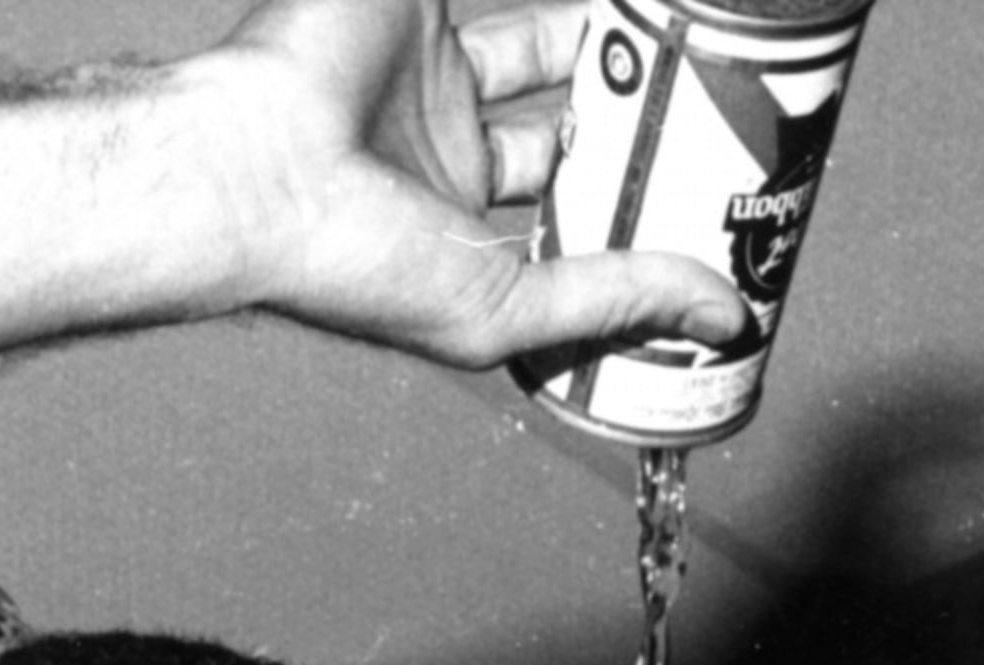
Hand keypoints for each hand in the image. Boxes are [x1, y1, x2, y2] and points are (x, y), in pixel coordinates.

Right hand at [178, 0, 748, 367]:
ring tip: (690, 31)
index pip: (570, 216)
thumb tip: (727, 315)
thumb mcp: (505, 306)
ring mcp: (434, 66)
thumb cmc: (344, 260)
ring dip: (616, 36)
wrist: (257, 166)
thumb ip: (614, 300)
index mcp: (460, 229)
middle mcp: (448, 145)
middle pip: (571, 122)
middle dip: (638, 119)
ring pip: (552, 39)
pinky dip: (577, 2)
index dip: (635, 208)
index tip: (709, 198)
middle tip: (715, 107)